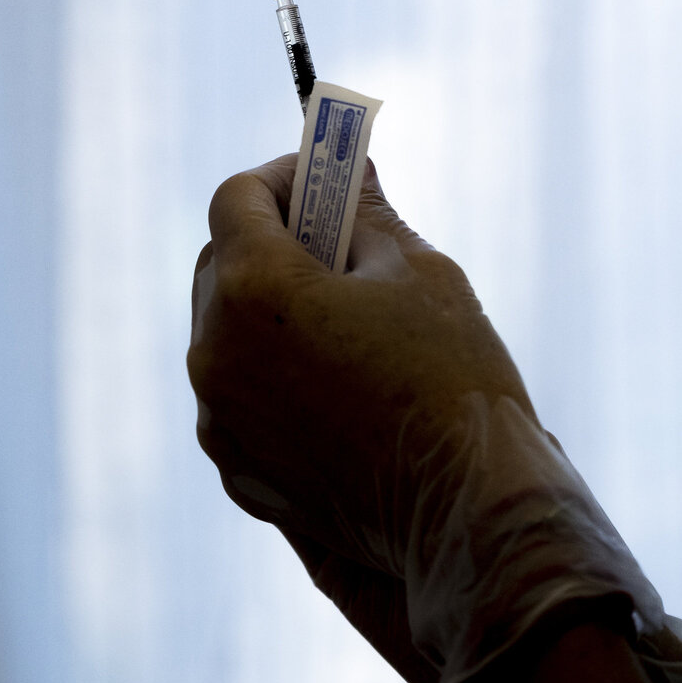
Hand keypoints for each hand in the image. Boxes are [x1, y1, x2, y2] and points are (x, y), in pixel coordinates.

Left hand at [188, 156, 531, 677]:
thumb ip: (368, 215)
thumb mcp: (421, 272)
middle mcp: (215, 353)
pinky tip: (340, 380)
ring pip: (226, 335)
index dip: (282, 176)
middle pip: (220, 264)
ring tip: (345, 316)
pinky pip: (239, 397)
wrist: (467, 509)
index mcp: (255, 290)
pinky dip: (274, 374)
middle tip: (339, 238)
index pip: (237, 198)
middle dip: (272, 240)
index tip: (326, 178)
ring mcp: (219, 419)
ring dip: (270, 311)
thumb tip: (352, 173)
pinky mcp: (236, 470)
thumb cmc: (453, 377)